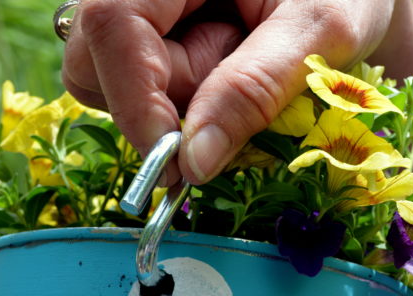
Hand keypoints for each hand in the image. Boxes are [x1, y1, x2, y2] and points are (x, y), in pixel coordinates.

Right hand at [62, 0, 395, 184]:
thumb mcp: (316, 31)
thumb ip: (252, 89)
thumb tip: (192, 164)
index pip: (112, 24)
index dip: (135, 101)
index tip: (176, 163)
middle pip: (96, 62)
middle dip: (161, 105)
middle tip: (235, 98)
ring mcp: (146, 12)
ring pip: (113, 85)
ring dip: (180, 104)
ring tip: (241, 71)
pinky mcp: (156, 39)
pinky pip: (144, 91)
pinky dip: (185, 103)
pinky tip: (226, 74)